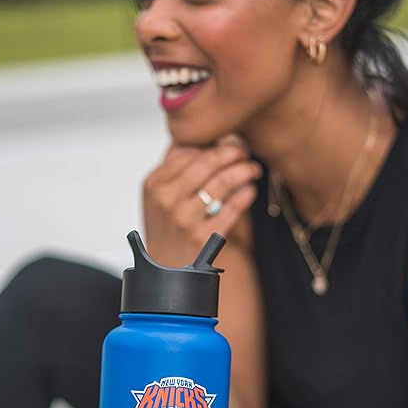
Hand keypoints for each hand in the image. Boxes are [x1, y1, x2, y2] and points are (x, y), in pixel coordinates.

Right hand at [143, 135, 262, 266]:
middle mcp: (166, 200)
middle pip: (208, 161)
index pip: (189, 151)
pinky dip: (245, 195)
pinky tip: (250, 189)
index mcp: (154, 184)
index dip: (213, 143)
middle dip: (233, 151)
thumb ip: (174, 165)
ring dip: (244, 170)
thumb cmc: (165, 229)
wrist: (164, 271)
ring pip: (223, 182)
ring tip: (253, 169)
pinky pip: (232, 209)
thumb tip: (198, 136)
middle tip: (245, 151)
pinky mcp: (202, 238)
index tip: (228, 143)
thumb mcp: (157, 196)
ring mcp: (184, 220)